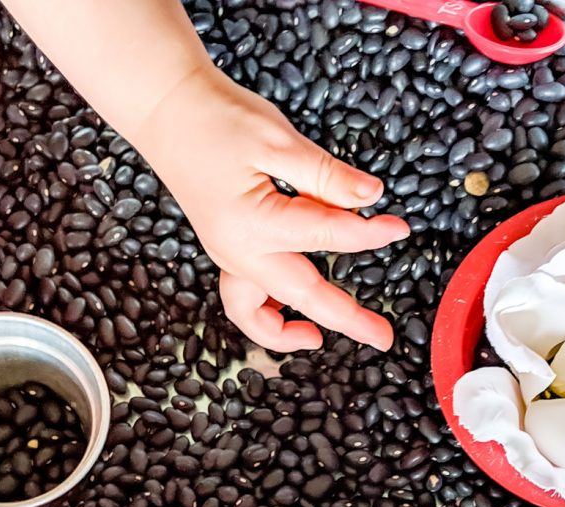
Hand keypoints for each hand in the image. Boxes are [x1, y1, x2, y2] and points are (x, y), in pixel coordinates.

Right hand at [141, 67, 409, 351]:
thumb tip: (370, 198)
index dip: (367, 235)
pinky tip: (292, 314)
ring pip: (258, 316)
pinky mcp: (228, 254)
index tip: (398, 230)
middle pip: (301, 296)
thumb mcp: (278, 140)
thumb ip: (326, 176)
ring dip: (290, 332)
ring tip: (323, 337)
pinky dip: (268, 318)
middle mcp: (237, 251)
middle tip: (382, 337)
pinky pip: (246, 303)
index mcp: (253, 223)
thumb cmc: (216, 118)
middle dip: (345, 319)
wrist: (166, 111)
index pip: (326, 235)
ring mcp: (229, 257)